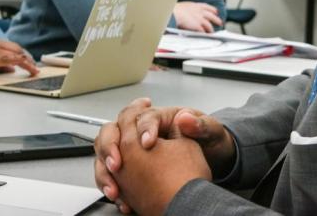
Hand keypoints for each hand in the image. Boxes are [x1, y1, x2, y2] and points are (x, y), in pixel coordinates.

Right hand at [94, 98, 234, 212]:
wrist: (211, 158)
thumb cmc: (207, 140)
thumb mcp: (210, 131)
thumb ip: (201, 125)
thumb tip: (186, 119)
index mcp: (162, 117)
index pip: (145, 117)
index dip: (143, 128)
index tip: (148, 142)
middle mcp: (142, 130)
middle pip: (114, 130)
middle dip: (111, 147)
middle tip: (118, 164)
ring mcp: (134, 149)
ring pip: (106, 153)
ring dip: (105, 171)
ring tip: (115, 189)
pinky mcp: (131, 167)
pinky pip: (111, 174)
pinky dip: (111, 185)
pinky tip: (121, 200)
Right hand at [173, 2, 222, 32]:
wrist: (172, 13)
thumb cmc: (174, 10)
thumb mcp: (184, 6)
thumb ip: (189, 9)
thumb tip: (189, 14)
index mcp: (196, 5)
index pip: (207, 7)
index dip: (213, 10)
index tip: (215, 12)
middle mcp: (200, 11)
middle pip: (212, 16)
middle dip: (217, 20)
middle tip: (220, 22)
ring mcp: (200, 19)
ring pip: (209, 25)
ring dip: (211, 30)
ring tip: (212, 33)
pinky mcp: (198, 26)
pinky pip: (203, 32)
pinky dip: (205, 34)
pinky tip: (205, 36)